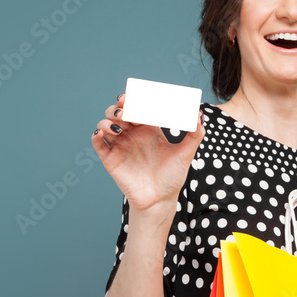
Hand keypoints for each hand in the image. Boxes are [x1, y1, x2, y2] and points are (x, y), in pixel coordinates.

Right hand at [91, 94, 204, 212]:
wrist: (160, 200)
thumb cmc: (172, 177)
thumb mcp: (186, 154)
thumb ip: (195, 134)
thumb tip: (199, 114)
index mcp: (148, 128)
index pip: (137, 107)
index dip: (133, 99)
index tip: (135, 96)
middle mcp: (132, 134)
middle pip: (118, 112)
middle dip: (119, 107)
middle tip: (126, 110)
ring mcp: (120, 145)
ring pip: (105, 123)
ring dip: (108, 120)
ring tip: (118, 126)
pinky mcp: (110, 158)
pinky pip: (98, 143)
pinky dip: (96, 135)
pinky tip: (102, 133)